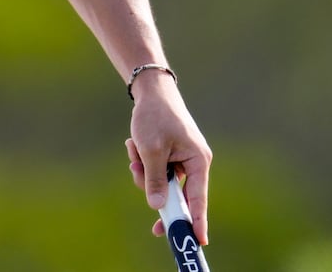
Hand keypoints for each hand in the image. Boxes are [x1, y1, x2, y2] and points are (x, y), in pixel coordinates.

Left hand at [125, 75, 211, 245]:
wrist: (150, 91)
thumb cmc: (154, 117)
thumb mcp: (151, 150)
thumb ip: (155, 179)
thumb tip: (158, 206)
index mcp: (198, 161)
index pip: (198, 198)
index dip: (198, 221)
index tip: (198, 241)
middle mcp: (193, 163)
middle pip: (176, 193)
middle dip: (155, 189)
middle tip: (151, 219)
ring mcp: (181, 159)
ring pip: (160, 180)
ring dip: (143, 170)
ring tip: (134, 149)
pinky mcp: (168, 155)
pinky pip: (153, 168)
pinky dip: (141, 161)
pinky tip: (133, 144)